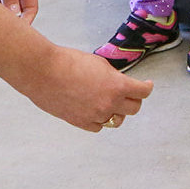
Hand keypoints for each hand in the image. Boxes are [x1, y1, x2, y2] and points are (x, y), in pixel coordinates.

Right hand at [18, 45, 152, 131]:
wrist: (42, 71)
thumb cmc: (68, 62)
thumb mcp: (99, 63)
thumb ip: (113, 76)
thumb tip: (118, 82)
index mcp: (117, 86)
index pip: (143, 92)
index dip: (147, 87)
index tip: (146, 85)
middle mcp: (109, 103)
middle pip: (133, 108)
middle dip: (133, 100)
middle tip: (129, 94)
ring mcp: (95, 115)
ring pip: (117, 120)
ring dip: (117, 112)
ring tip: (110, 103)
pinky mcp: (80, 122)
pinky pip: (99, 126)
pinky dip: (100, 120)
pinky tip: (96, 111)